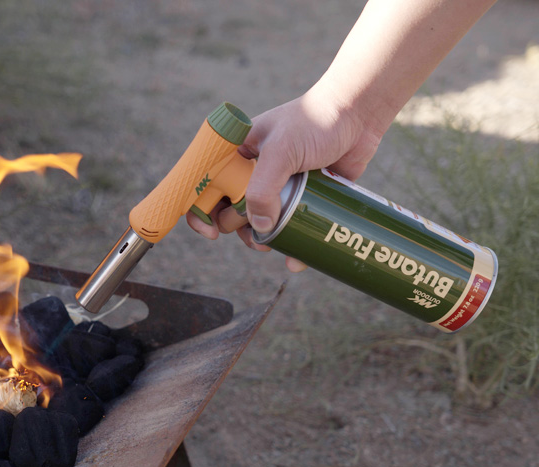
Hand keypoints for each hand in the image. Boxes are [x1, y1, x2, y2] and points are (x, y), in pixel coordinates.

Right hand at [187, 80, 384, 270]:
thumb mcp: (282, 151)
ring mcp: (278, 185)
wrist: (360, 114)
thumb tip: (259, 227)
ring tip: (273, 246)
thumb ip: (263, 188)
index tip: (211, 233)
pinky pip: (291, 227)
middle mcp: (253, 171)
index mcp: (237, 153)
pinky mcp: (302, 197)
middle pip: (230, 210)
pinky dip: (293, 246)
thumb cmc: (315, 121)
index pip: (205, 184)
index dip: (200, 210)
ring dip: (262, 241)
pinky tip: (297, 260)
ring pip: (259, 223)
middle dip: (237, 227)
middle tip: (255, 226)